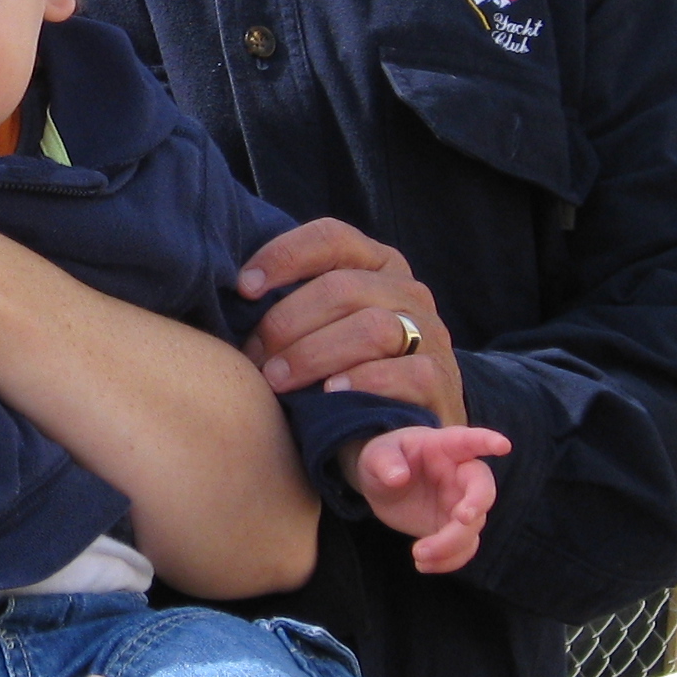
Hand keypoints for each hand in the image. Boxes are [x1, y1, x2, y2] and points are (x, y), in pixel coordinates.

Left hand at [241, 219, 466, 426]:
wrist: (394, 439)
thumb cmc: (339, 378)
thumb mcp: (316, 330)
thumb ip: (290, 305)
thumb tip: (234, 290)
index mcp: (376, 265)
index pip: (331, 237)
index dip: (283, 256)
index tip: (243, 288)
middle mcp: (409, 291)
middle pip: (343, 287)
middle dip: (288, 322)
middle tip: (253, 357)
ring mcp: (432, 334)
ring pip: (373, 328)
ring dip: (314, 354)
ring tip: (278, 381)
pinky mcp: (442, 381)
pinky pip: (407, 372)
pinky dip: (363, 381)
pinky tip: (330, 394)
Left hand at [346, 424, 515, 572]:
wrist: (382, 485)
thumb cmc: (385, 459)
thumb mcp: (376, 455)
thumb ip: (385, 462)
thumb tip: (398, 477)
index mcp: (444, 448)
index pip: (468, 441)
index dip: (487, 441)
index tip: (503, 445)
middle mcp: (460, 476)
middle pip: (481, 490)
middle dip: (477, 504)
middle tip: (462, 519)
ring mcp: (460, 504)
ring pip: (472, 527)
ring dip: (452, 545)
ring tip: (419, 554)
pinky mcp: (454, 529)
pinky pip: (463, 548)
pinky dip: (448, 561)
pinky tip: (422, 564)